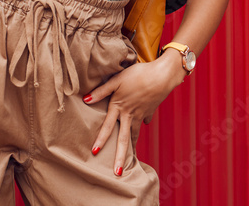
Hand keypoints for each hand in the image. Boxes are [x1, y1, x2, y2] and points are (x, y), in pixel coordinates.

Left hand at [83, 52, 184, 175]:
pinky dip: (143, 125)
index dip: (101, 139)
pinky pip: (144, 121)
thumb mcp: (117, 79)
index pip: (107, 127)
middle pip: (124, 139)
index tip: (95, 152)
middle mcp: (130, 115)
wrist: (163, 76)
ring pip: (135, 133)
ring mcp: (141, 114)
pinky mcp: (150, 110)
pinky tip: (144, 125)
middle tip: (117, 172)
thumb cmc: (138, 75)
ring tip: (129, 158)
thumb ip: (102, 91)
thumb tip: (85, 100)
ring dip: (131, 146)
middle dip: (120, 156)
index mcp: (120, 107)